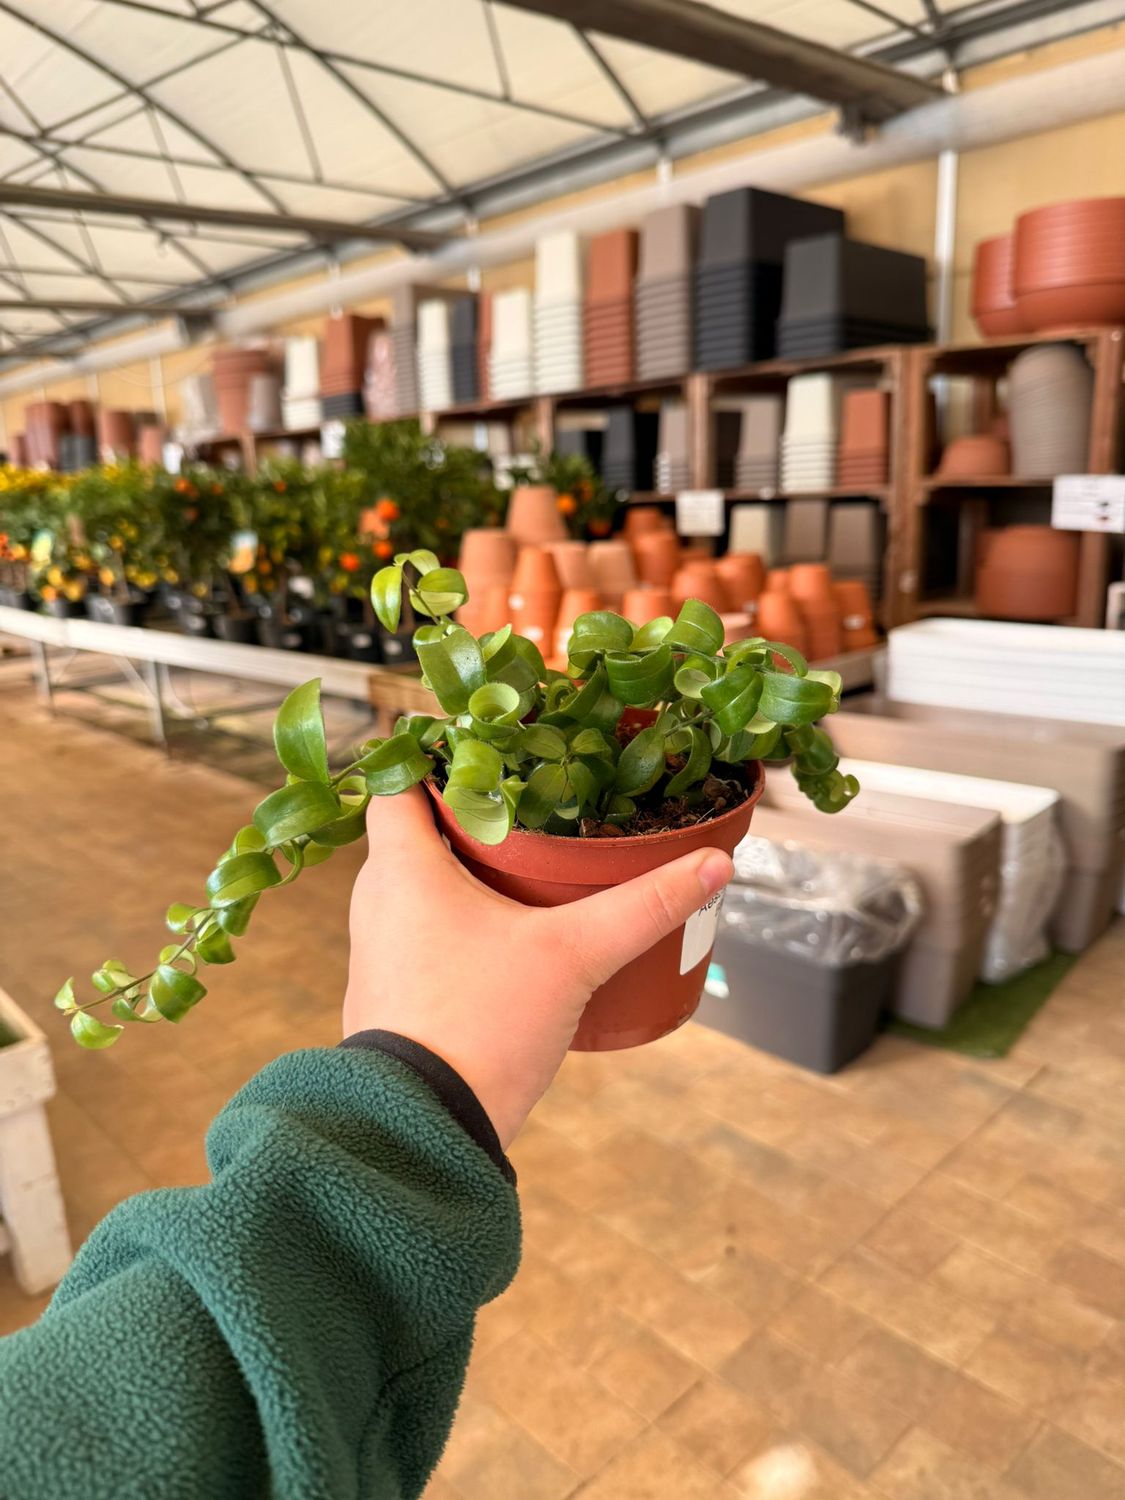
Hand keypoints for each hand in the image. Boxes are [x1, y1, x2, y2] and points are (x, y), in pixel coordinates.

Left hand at [344, 787, 732, 1147]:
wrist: (425, 1131)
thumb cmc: (482, 1025)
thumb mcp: (573, 956)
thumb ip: (643, 906)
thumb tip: (713, 863)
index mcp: (402, 869)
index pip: (395, 784)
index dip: (434, 757)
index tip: (488, 747)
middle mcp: (376, 901)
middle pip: (415, 831)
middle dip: (470, 814)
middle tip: (530, 800)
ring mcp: (379, 951)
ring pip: (419, 886)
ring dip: (465, 871)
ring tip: (529, 861)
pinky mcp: (392, 994)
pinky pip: (422, 931)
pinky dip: (458, 918)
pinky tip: (510, 930)